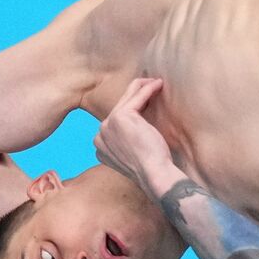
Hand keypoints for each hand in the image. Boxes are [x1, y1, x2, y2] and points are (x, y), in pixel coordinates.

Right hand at [93, 78, 175, 193]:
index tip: (149, 105)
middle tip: (152, 87)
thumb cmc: (151, 168)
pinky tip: (158, 84)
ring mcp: (107, 125)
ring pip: (126, 99)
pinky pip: (136, 97)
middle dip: (136, 96)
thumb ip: (127, 142)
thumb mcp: (134, 154)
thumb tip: (138, 127)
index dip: (134, 111)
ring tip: (156, 83)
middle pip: (119, 107)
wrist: (154, 175)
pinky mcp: (120, 117)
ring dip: (142, 87)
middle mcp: (100, 135)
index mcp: (101, 146)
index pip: (115, 121)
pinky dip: (148, 89)